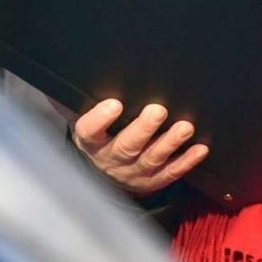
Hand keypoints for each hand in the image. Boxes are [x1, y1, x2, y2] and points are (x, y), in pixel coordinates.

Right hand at [73, 99, 208, 196]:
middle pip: (126, 146)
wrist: (104, 175)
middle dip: (143, 129)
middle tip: (158, 110)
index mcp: (90, 142)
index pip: (89, 131)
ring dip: (169, 143)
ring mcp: (133, 172)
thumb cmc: (97, 138)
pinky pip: (171, 172)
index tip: (113, 103)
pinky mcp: (152, 181)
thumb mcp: (84, 123)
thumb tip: (63, 81)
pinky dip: (186, 161)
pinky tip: (199, 149)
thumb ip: (76, 104)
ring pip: (151, 159)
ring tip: (184, 128)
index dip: (100, 119)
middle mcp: (110, 159)